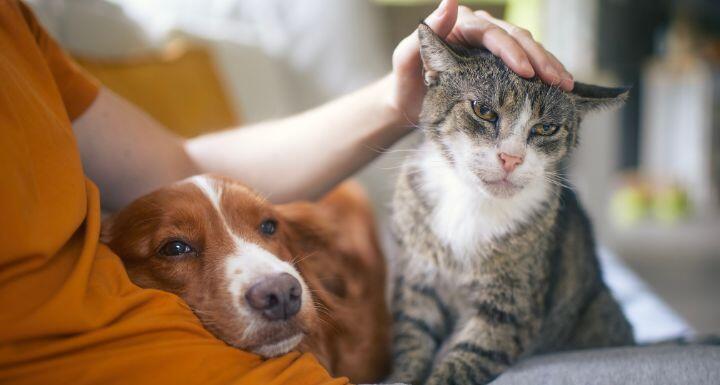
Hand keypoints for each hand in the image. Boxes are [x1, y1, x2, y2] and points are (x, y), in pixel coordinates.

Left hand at [387, 0, 573, 123]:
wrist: (410, 103)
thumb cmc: (405, 85)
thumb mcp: (405, 62)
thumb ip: (421, 38)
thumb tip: (450, 1)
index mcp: (458, 26)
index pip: (491, 34)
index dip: (511, 51)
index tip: (527, 71)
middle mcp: (479, 30)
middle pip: (516, 38)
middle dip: (539, 59)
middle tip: (557, 81)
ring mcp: (491, 46)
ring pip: (527, 48)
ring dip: (548, 65)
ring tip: (565, 84)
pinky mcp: (500, 62)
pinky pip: (527, 62)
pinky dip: (544, 73)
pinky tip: (560, 86)